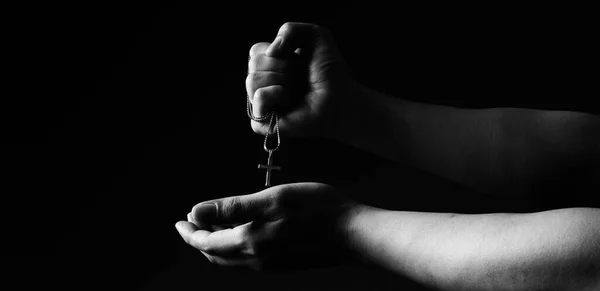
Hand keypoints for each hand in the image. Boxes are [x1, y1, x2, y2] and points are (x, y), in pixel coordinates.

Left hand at [175, 182, 357, 270]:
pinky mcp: (283, 264)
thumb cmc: (317, 209)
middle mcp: (256, 259)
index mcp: (250, 242)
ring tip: (212, 226)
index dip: (189, 232)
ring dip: (216, 243)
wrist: (354, 235)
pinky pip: (248, 260)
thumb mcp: (273, 199)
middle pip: (216, 254)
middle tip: (190, 224)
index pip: (206, 242)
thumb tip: (196, 212)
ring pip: (231, 258)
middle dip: (199, 239)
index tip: (179, 221)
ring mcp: (270, 265)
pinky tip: (242, 233)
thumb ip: (232, 207)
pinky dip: (235, 247)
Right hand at [246, 22, 353, 137]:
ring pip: (253, 80)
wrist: (341, 99)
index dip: (278, 51)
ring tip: (295, 90)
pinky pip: (258, 98)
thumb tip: (271, 51)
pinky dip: (275, 94)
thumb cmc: (330, 73)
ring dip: (281, 80)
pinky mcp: (263, 123)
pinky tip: (290, 100)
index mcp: (270, 67)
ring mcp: (262, 105)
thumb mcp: (316, 36)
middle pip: (254, 63)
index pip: (255, 51)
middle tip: (298, 77)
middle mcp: (263, 85)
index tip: (297, 60)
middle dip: (282, 65)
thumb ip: (290, 29)